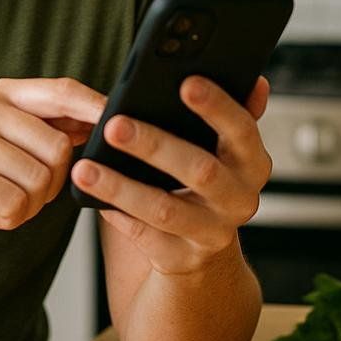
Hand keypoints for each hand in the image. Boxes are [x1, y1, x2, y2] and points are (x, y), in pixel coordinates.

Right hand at [0, 77, 105, 267]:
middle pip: (57, 146)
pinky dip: (9, 219)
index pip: (61, 91)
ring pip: (39, 179)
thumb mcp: (18, 153)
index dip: (97, 108)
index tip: (127, 121)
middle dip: (52, 183)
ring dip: (30, 205)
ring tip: (0, 201)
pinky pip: (15, 203)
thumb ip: (54, 132)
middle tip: (23, 192)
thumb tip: (109, 120)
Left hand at [70, 76, 270, 276]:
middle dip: (155, 146)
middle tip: (114, 125)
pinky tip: (92, 195)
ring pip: (164, 210)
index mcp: (253, 164)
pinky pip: (144, 237)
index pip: (242, 130)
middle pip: (200, 170)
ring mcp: (212, 233)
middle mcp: (239, 200)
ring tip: (85, 167)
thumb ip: (236, 113)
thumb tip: (255, 81)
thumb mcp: (226, 150)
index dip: (217, 107)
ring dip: (121, 187)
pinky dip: (117, 215)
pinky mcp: (181, 259)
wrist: (203, 249)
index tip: (186, 83)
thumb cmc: (208, 181)